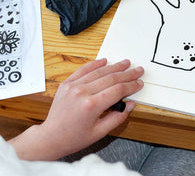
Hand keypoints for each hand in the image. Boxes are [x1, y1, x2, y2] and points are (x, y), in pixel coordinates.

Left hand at [9, 58, 143, 159]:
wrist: (50, 137)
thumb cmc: (74, 137)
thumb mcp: (100, 132)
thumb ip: (118, 117)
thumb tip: (131, 104)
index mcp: (91, 106)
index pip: (118, 90)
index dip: (131, 86)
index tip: (139, 83)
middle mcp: (82, 93)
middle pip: (111, 78)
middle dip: (127, 74)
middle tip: (138, 70)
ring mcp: (73, 86)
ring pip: (99, 72)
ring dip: (115, 66)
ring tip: (126, 63)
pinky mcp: (67, 83)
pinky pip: (83, 70)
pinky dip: (95, 64)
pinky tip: (105, 61)